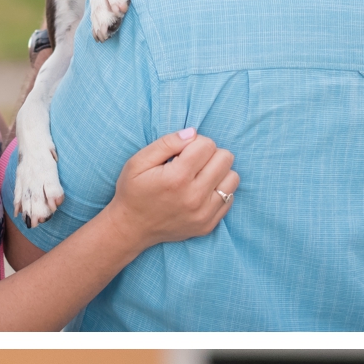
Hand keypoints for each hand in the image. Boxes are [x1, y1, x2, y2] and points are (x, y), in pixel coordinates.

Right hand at [108, 128, 237, 246]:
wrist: (130, 229)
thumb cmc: (133, 192)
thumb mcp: (138, 162)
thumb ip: (166, 143)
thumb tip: (193, 133)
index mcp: (177, 178)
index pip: (207, 144)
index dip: (194, 144)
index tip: (181, 154)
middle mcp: (194, 196)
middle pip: (225, 158)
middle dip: (209, 156)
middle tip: (192, 164)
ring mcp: (203, 213)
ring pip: (232, 177)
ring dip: (218, 173)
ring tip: (199, 178)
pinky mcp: (208, 225)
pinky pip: (230, 198)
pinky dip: (218, 191)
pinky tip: (201, 193)